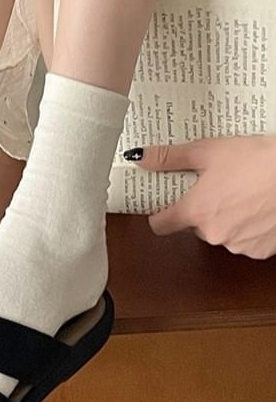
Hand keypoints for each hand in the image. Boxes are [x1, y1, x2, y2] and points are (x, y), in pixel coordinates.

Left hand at [126, 136, 275, 259]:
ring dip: (225, 218)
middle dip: (199, 209)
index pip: (160, 225)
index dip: (159, 214)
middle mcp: (214, 234)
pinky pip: (244, 240)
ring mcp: (239, 244)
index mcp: (195, 212)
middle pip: (193, 226)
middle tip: (212, 187)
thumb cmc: (260, 161)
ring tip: (240, 193)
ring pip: (220, 233)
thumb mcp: (209, 151)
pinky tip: (256, 207)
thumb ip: (170, 157)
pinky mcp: (261, 251)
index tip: (162, 205)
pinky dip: (247, 227)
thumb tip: (141, 158)